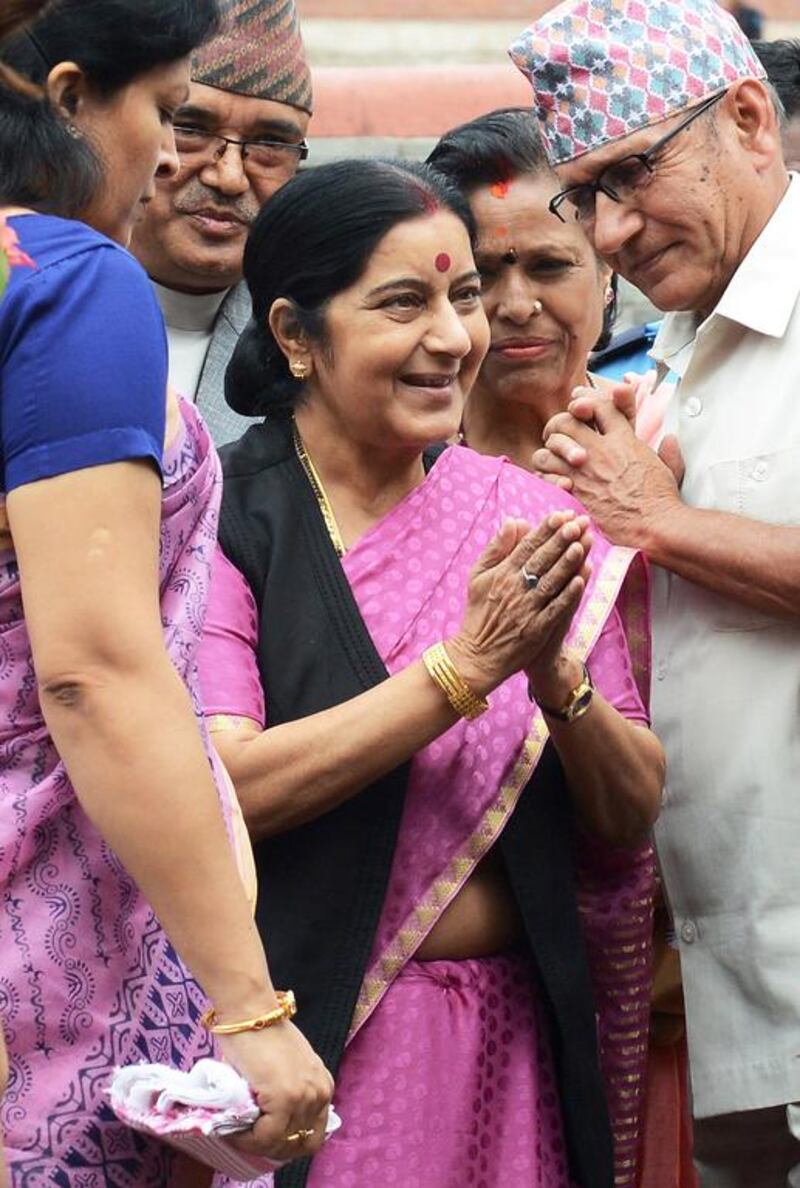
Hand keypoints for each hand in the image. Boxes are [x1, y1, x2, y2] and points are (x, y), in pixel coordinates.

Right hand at [219, 1020, 333, 1163]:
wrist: (250, 1011)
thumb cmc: (260, 1033)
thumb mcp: (286, 1067)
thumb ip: (289, 1092)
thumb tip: (271, 1122)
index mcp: (323, 1085)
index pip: (313, 1135)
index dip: (287, 1144)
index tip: (263, 1141)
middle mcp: (320, 1092)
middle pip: (300, 1143)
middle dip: (272, 1148)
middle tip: (248, 1141)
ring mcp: (304, 1096)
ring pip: (281, 1143)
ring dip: (257, 1143)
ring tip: (238, 1134)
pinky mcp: (285, 1098)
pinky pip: (266, 1136)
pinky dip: (248, 1139)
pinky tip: (235, 1130)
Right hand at [447, 511, 591, 694]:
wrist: (477, 656)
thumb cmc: (479, 613)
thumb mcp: (478, 576)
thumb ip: (496, 548)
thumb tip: (513, 521)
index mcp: (501, 574)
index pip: (526, 547)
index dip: (544, 530)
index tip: (560, 515)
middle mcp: (514, 589)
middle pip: (540, 560)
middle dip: (559, 540)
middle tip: (577, 522)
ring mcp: (526, 610)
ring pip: (550, 581)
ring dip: (567, 563)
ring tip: (581, 544)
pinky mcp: (536, 629)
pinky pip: (555, 608)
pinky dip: (568, 594)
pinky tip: (581, 579)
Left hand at [532, 390, 681, 546]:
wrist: (652, 526)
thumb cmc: (662, 501)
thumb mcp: (669, 469)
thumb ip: (668, 451)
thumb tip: (670, 440)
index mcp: (624, 439)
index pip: (598, 405)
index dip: (585, 400)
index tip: (578, 404)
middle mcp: (601, 450)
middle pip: (566, 421)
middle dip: (558, 425)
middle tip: (557, 434)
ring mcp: (585, 470)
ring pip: (551, 446)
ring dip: (548, 451)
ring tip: (552, 459)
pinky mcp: (574, 491)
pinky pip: (547, 474)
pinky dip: (546, 475)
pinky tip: (552, 480)